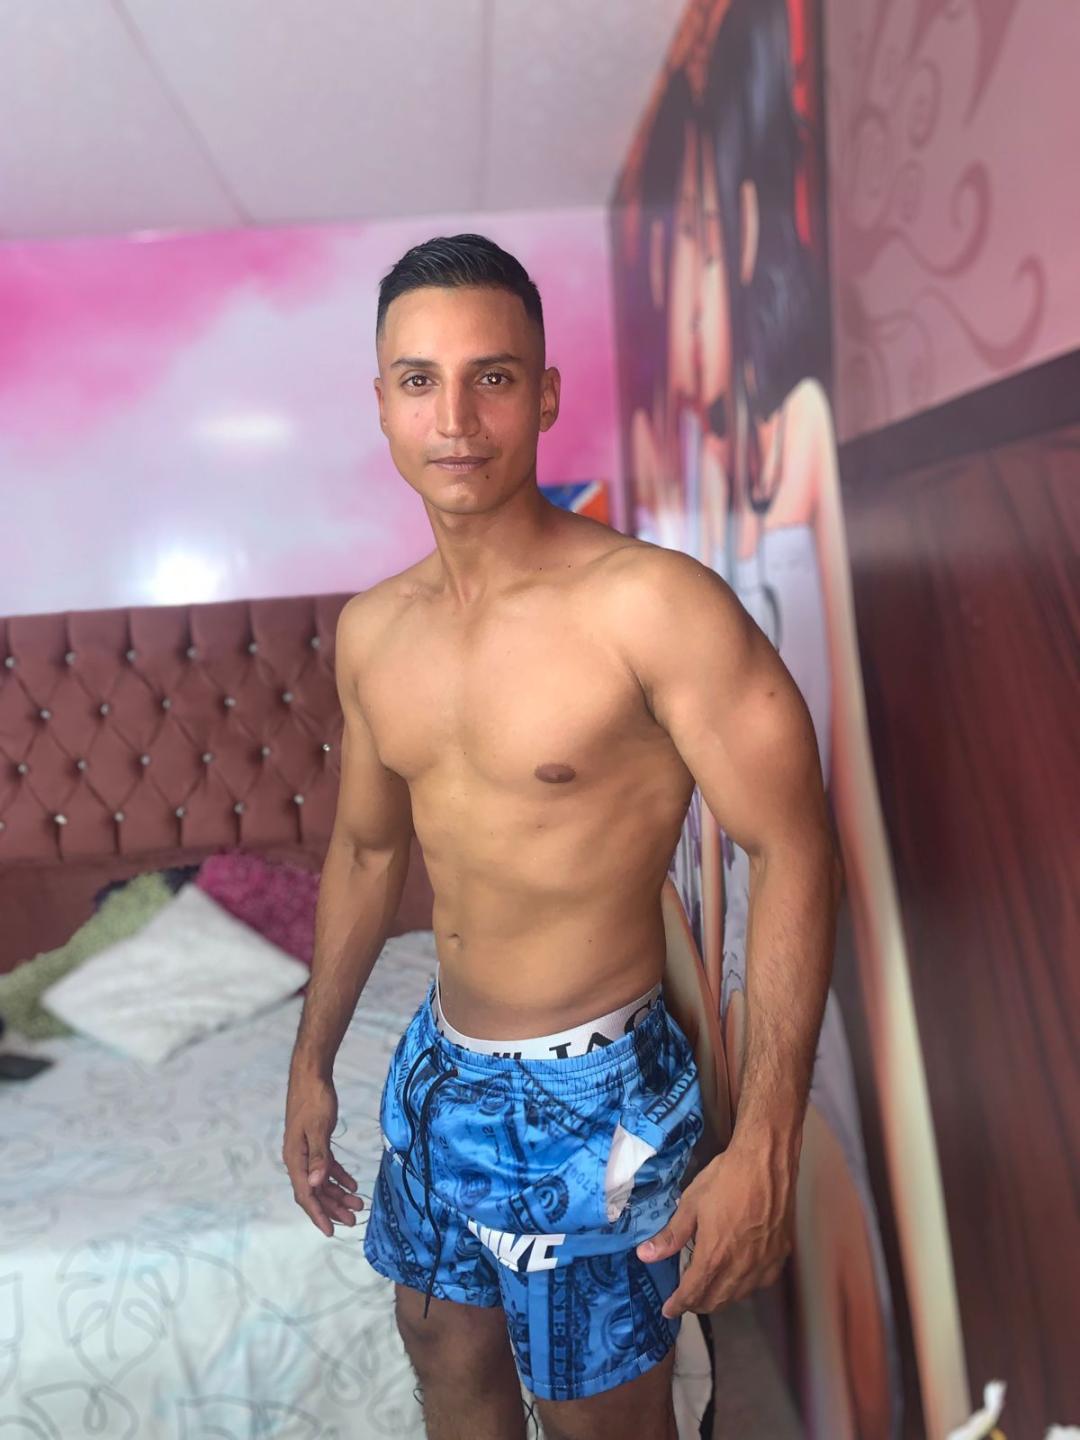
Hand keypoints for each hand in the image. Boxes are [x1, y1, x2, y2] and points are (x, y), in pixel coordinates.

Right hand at [282, 1066, 363, 1236]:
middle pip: (315, 1191)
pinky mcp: (315, 1142)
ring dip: (338, 1194)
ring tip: (358, 1204)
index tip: (331, 1231)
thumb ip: (319, 1156)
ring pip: (322, 1181)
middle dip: (333, 1208)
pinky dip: (339, 1176)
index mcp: (294, 1158)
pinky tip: (353, 1184)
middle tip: (353, 1220)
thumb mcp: (319, 1128)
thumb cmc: (314, 1099)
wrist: (311, 1074)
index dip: (319, 1214)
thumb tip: (317, 1184)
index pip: (306, 1194)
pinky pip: (326, 1166)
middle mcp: (298, 1158)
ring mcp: (305, 1151)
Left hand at [635, 1132, 797, 1318]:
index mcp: (715, 1256)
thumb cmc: (726, 1178)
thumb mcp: (691, 1203)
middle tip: (685, 1299)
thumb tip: (645, 1255)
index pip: (693, 1293)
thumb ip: (671, 1235)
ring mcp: (764, 1264)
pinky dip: (744, 1286)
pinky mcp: (780, 1255)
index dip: (678, 1305)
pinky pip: (759, 1282)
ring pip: (739, 1295)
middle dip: (698, 1303)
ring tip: (708, 1290)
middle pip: (717, 1299)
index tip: (669, 1310)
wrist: (767, 1162)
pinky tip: (738, 1276)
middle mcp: (741, 1268)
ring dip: (720, 1297)